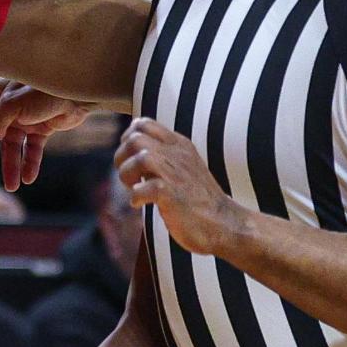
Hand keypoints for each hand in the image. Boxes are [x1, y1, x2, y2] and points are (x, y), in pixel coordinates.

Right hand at [0, 76, 93, 188]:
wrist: (80, 91)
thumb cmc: (45, 88)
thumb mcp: (13, 103)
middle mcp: (3, 106)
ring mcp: (22, 118)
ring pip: (9, 146)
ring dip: (10, 166)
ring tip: (12, 186)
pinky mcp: (39, 128)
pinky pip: (30, 149)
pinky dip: (29, 163)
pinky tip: (29, 178)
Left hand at [117, 119, 241, 256]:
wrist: (225, 223)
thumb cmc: (199, 199)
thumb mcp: (184, 165)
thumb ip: (165, 154)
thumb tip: (132, 148)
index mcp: (179, 144)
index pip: (143, 123)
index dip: (127, 138)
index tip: (129, 157)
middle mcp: (177, 154)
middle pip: (135, 138)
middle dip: (122, 157)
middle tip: (129, 177)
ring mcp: (176, 174)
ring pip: (140, 158)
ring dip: (127, 175)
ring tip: (133, 189)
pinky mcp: (172, 196)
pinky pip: (143, 189)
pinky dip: (135, 197)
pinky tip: (140, 204)